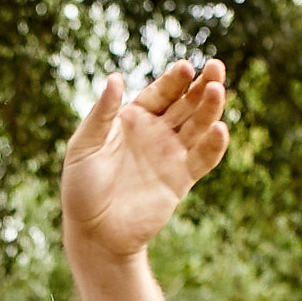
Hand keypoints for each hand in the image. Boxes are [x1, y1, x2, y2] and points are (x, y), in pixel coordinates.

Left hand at [60, 59, 226, 265]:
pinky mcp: (182, 179)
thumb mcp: (84, 146)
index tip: (186, 67)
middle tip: (217, 67)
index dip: (174, 80)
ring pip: (198, 126)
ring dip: (210, 109)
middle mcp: (156, 133)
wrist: (95, 232)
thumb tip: (115, 78)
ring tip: (218, 91)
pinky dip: (213, 145)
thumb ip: (102, 114)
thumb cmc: (81, 188)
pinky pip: (203, 158)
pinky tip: (219, 129)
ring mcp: (171, 155)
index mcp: (133, 119)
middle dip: (202, 85)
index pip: (160, 92)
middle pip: (186, 103)